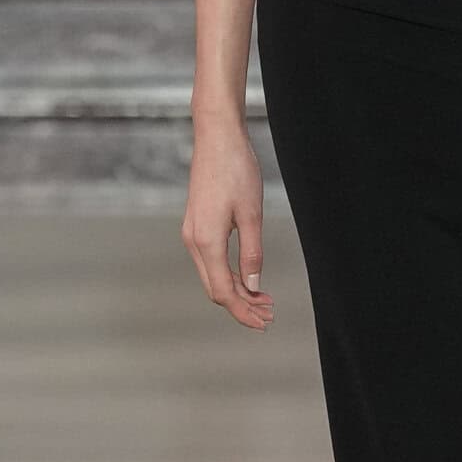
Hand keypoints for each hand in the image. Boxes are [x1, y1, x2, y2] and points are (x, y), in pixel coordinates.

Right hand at [182, 128, 274, 328]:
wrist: (216, 138)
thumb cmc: (236, 170)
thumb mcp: (252, 214)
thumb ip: (253, 252)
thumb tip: (254, 284)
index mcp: (207, 241)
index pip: (224, 291)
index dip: (243, 311)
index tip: (264, 322)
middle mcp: (193, 241)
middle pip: (215, 289)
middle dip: (241, 306)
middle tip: (268, 315)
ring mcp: (192, 233)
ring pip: (212, 275)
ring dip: (237, 291)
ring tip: (263, 299)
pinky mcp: (196, 225)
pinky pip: (210, 260)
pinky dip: (229, 274)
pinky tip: (247, 277)